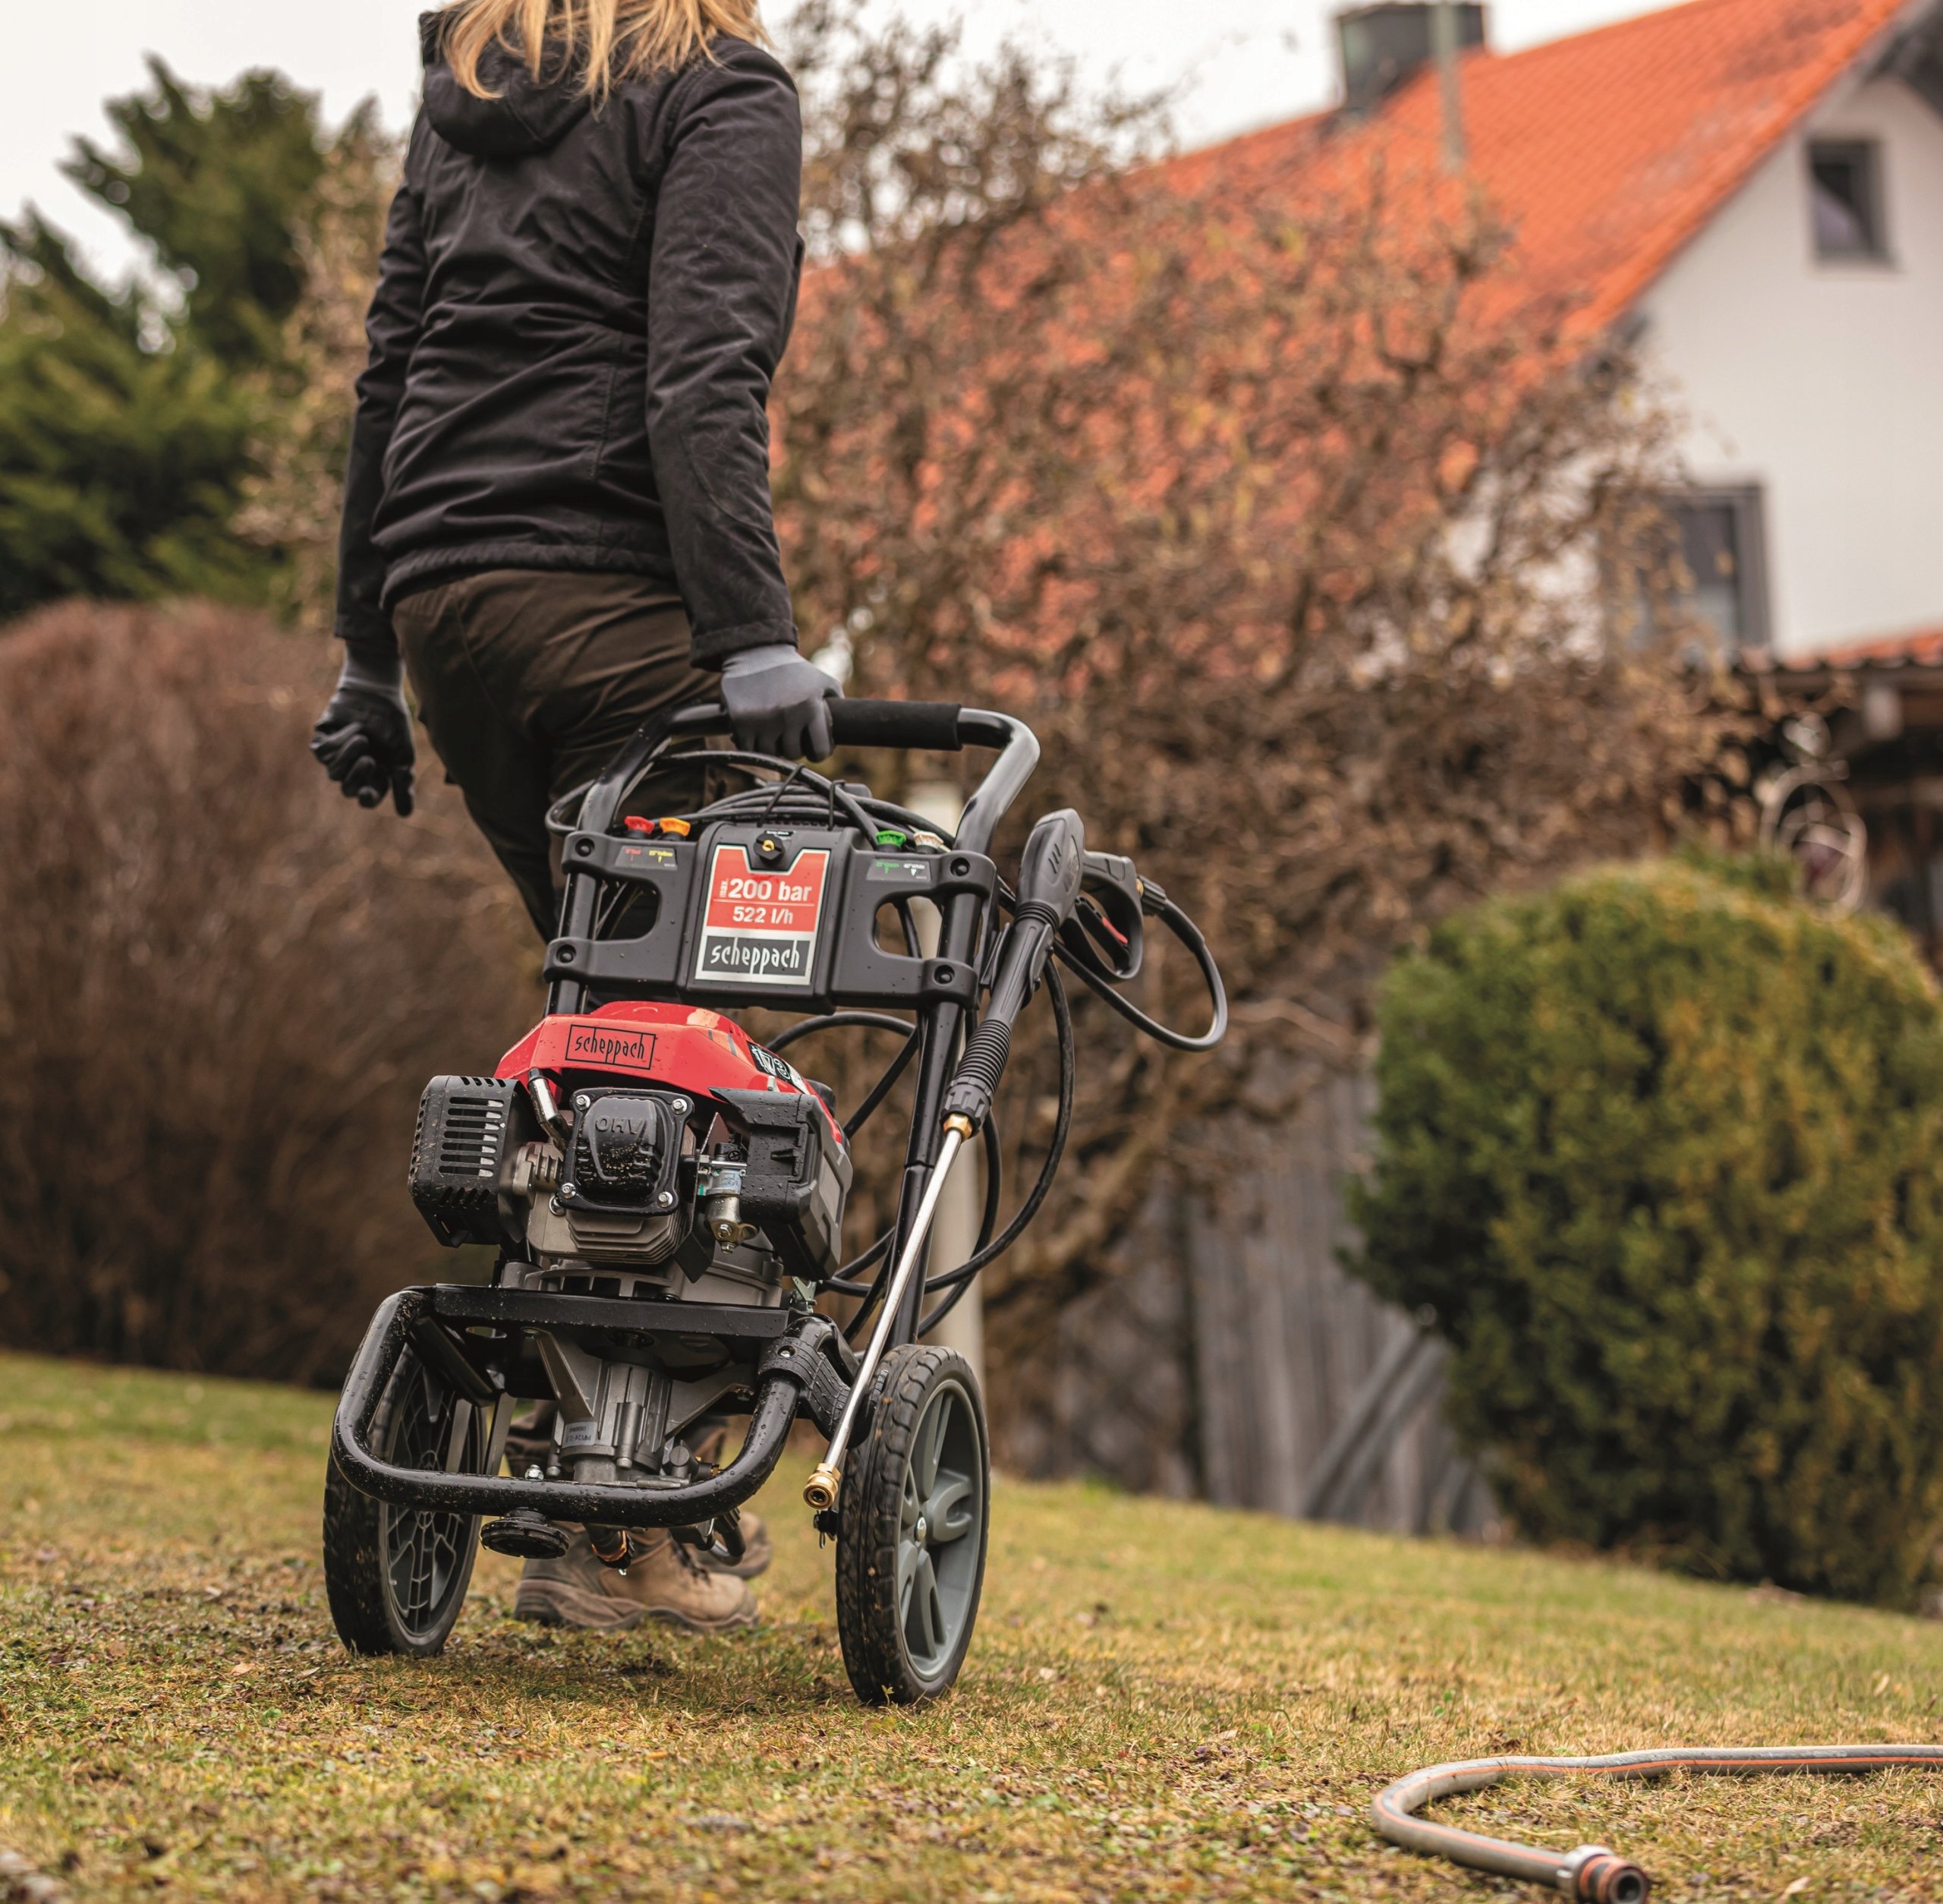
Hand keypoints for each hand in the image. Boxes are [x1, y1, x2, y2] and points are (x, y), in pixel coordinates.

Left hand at [311, 642, 416, 815]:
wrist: (376, 692)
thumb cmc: (392, 723)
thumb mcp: (402, 755)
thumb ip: (402, 784)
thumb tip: (404, 815)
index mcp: (375, 775)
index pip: (367, 797)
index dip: (366, 798)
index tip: (368, 793)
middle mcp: (354, 769)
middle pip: (346, 788)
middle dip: (356, 777)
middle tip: (369, 760)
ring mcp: (336, 757)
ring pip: (333, 773)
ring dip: (347, 757)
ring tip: (362, 739)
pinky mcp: (322, 742)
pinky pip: (323, 753)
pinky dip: (339, 741)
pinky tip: (353, 727)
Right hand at [719, 644, 842, 758]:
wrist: (756, 652)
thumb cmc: (793, 670)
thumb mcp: (822, 681)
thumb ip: (837, 702)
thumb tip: (846, 727)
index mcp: (810, 707)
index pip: (820, 751)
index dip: (818, 753)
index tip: (813, 750)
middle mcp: (787, 715)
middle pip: (792, 754)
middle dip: (793, 747)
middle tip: (790, 735)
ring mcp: (762, 719)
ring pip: (769, 754)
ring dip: (772, 747)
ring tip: (773, 732)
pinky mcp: (740, 719)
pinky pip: (748, 747)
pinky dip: (751, 743)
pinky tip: (755, 730)